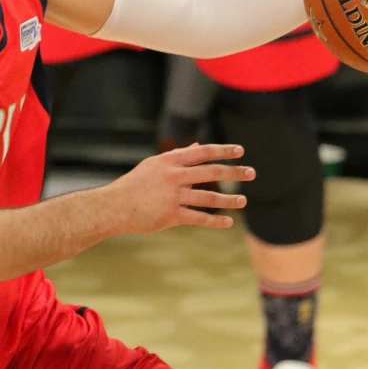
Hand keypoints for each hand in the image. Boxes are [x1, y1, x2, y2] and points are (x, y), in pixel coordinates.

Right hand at [103, 144, 252, 234]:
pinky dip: (215, 220)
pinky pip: (199, 217)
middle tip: (251, 172)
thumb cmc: (135, 184)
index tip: (240, 151)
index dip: (222, 151)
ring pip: (208, 197)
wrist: (116, 206)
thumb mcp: (154, 166)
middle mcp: (174, 176)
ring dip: (229, 199)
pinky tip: (228, 222)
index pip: (202, 153)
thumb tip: (197, 146)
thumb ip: (177, 156)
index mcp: (169, 162)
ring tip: (243, 200)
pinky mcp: (171, 215)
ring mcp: (173, 196)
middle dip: (233, 172)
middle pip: (210, 172)